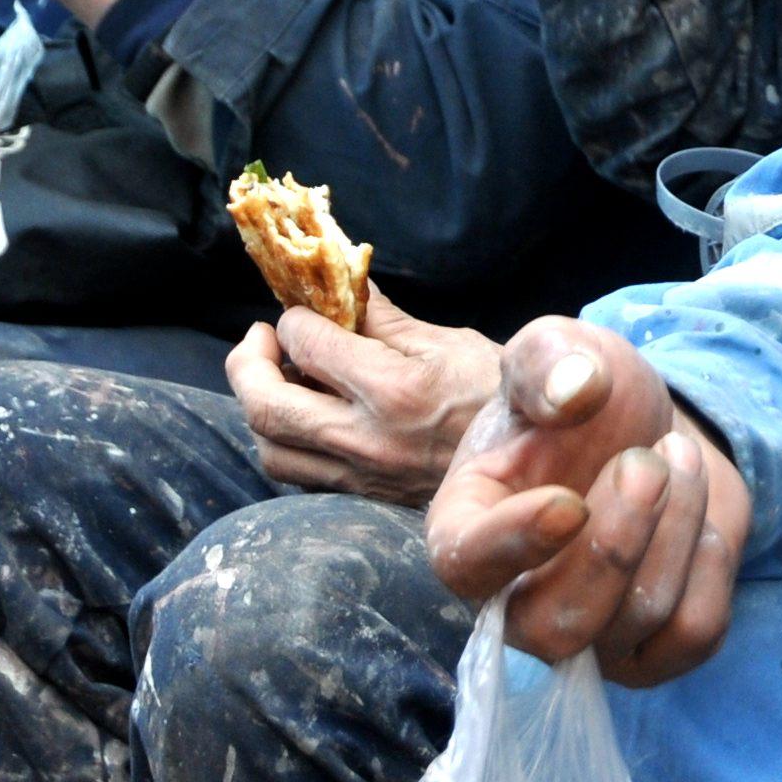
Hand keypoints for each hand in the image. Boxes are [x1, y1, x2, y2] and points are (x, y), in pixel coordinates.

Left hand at [226, 285, 504, 506]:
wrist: (534, 467)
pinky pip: (297, 473)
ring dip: (259, 406)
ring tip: (278, 377)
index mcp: (393, 390)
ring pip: (270, 447)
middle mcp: (366, 438)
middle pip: (264, 405)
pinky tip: (302, 416)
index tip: (304, 312)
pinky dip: (284, 440)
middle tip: (260, 339)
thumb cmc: (496, 395)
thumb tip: (340, 285)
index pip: (305, 344)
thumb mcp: (449, 342)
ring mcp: (361, 475)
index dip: (294, 320)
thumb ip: (384, 319)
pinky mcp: (362, 497)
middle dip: (247, 363)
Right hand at [426, 319, 745, 685]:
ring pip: (638, 618)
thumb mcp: (559, 351)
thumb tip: (575, 389)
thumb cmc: (586, 401)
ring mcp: (587, 640)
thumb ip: (551, 360)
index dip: (516, 544)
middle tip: (650, 462)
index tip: (569, 501)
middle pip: (557, 626)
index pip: (467, 566)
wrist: (651, 434)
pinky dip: (710, 561)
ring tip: (678, 458)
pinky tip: (697, 518)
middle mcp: (514, 604)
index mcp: (466, 530)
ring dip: (678, 524)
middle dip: (618, 544)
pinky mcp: (653, 654)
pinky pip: (694, 633)